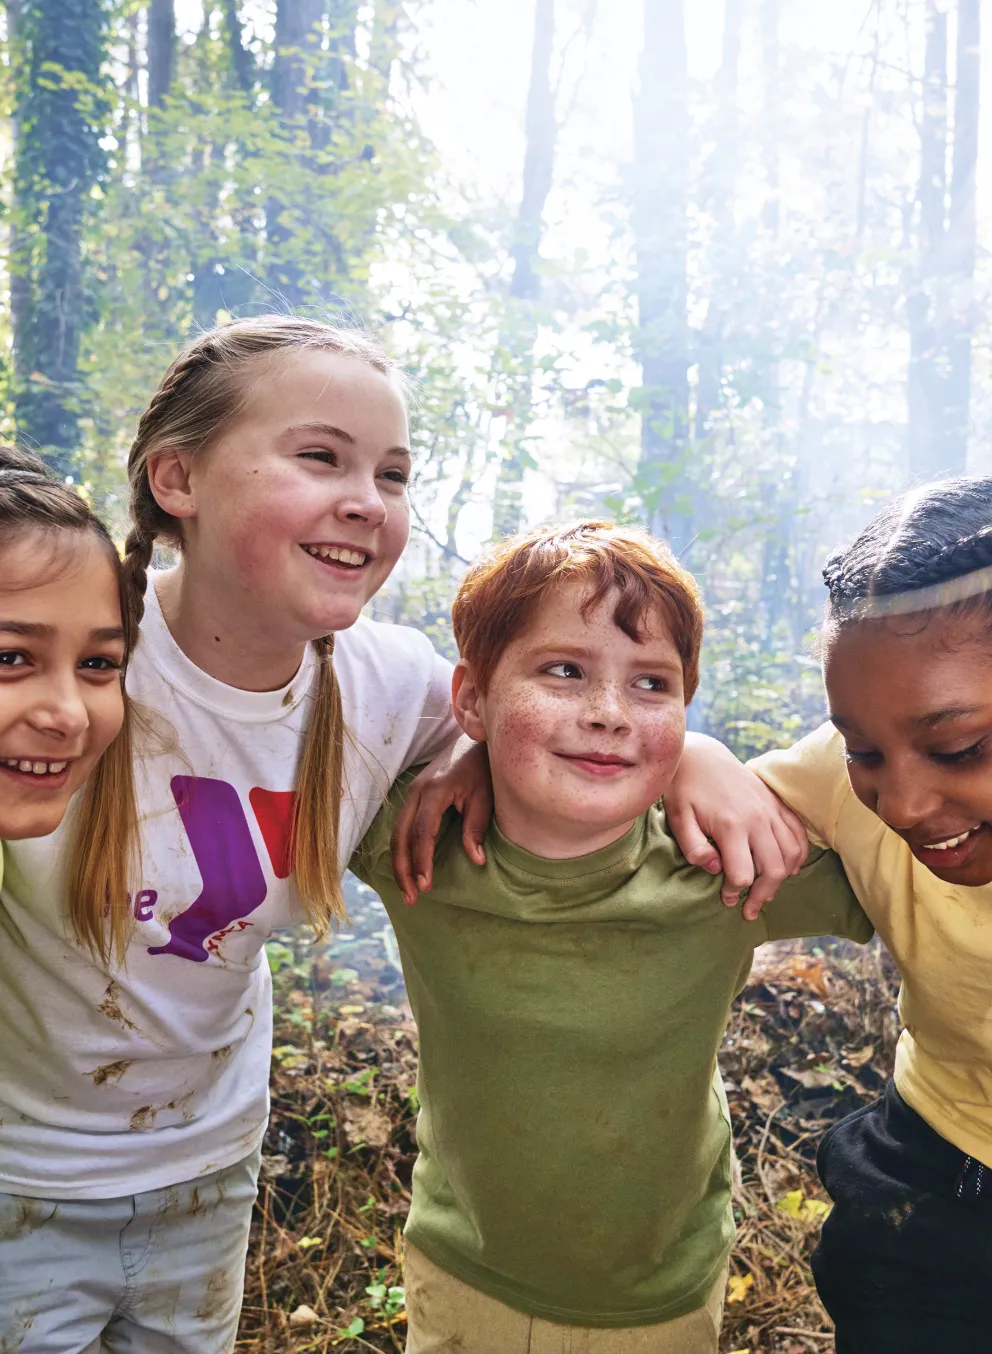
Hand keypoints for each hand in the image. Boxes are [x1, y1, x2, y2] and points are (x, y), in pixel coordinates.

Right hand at [390, 737, 492, 904]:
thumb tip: (476, 860)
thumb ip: (476, 827)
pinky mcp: (412, 797)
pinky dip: (402, 850)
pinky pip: (401, 827)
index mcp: (435, 790)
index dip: (421, 860)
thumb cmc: (482, 768)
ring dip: (400, 863)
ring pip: (396, 833)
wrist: (472, 740)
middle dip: (403, 868)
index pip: (422, 831)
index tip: (425, 885)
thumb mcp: (484, 796)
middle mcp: (416, 791)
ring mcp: (411, 793)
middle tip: (412, 898)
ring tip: (408, 892)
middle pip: (401, 835)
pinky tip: (407, 870)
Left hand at [664, 734, 808, 919]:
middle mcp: (757, 819)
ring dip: (783, 878)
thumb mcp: (677, 818)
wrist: (701, 755)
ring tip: (767, 892)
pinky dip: (798, 854)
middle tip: (750, 910)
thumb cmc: (684, 789)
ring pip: (791, 854)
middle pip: (774, 869)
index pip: (743, 874)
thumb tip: (716, 869)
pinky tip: (789, 868)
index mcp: (731, 826)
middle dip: (763, 896)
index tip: (726, 900)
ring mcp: (770, 809)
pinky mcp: (776, 802)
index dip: (735, 893)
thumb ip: (694, 848)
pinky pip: (798, 834)